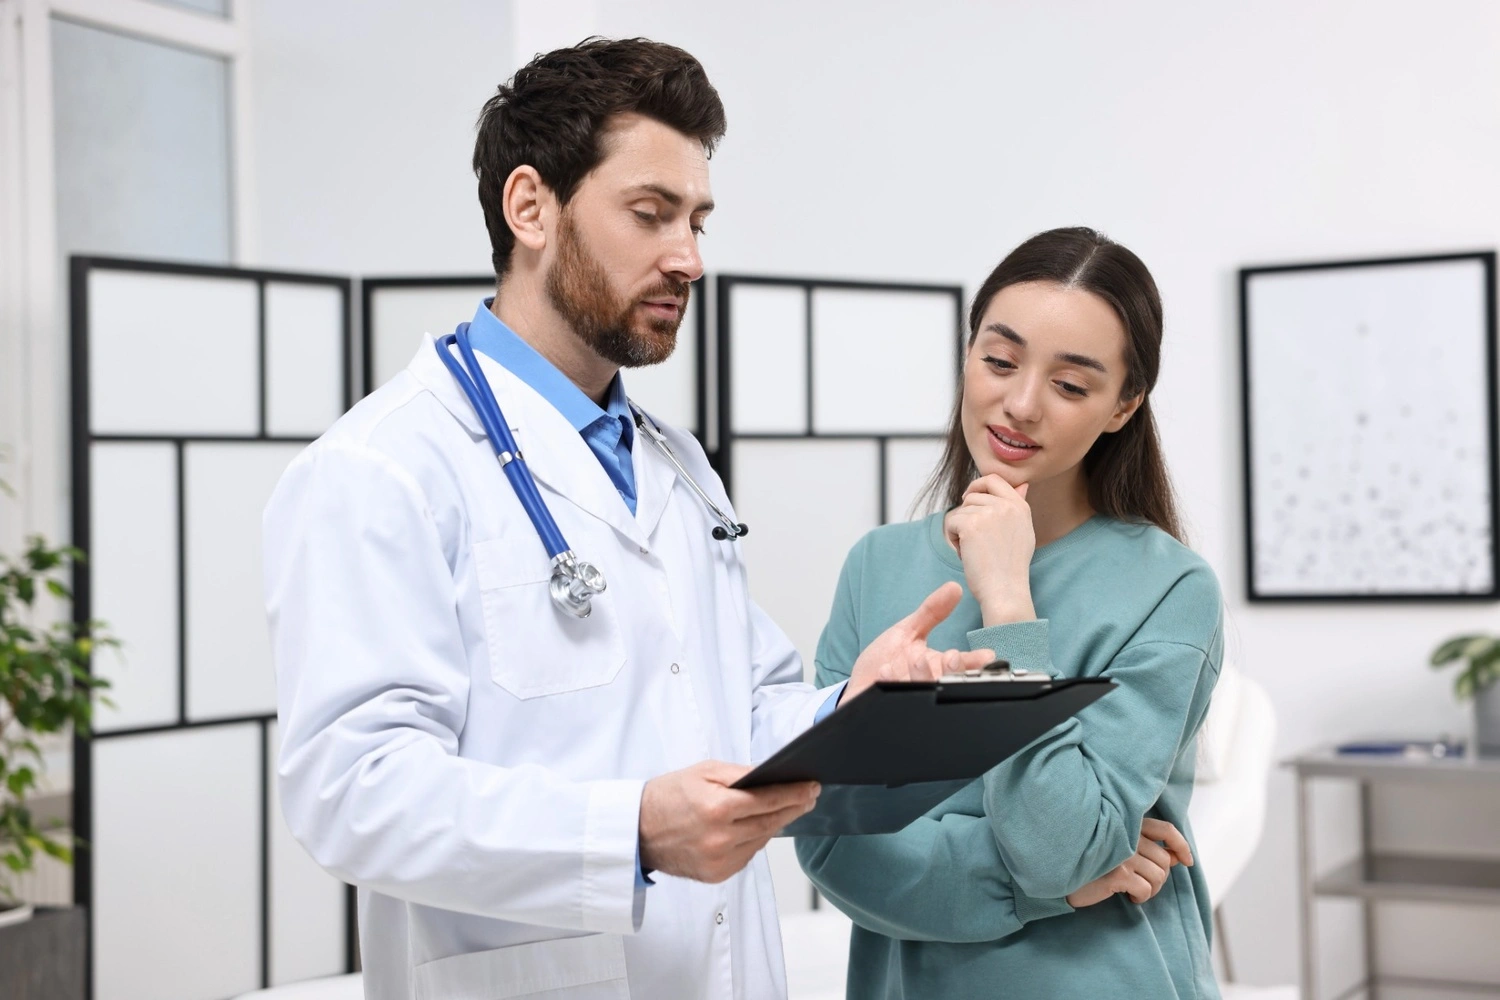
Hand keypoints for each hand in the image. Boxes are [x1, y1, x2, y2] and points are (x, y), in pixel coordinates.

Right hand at [638, 760, 818, 883]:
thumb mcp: (703, 772)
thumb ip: (740, 774)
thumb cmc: (667, 796)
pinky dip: (755, 840)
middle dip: (793, 807)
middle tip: (809, 796)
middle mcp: (720, 839)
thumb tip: (771, 776)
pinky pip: (748, 855)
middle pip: (771, 822)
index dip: (794, 793)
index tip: (811, 787)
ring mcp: (719, 861)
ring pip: (762, 840)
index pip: (768, 800)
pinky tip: (757, 827)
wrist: (637, 831)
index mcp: (717, 808)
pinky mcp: (717, 875)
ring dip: (775, 824)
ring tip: (786, 808)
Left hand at [843, 582, 997, 702]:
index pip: (963, 666)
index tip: (987, 657)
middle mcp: (929, 685)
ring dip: (923, 675)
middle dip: (954, 670)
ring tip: (915, 660)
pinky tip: (884, 672)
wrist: (858, 686)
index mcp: (937, 667)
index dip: (976, 663)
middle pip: (950, 682)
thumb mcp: (908, 631)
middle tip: (952, 658)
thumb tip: (954, 587)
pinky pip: (895, 699)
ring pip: (926, 692)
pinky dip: (890, 683)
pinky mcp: (891, 707)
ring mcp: (912, 699)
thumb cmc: (886, 660)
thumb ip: (931, 611)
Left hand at [942, 475, 1035, 625]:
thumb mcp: (1023, 532)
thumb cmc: (1011, 568)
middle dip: (967, 515)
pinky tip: (965, 553)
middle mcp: (1007, 505)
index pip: (994, 479)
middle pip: (973, 496)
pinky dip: (953, 538)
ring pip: (960, 510)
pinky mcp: (971, 524)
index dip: (978, 486)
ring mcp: (989, 513)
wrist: (1005, 591)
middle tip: (974, 540)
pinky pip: (951, 522)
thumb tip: (1022, 485)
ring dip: (960, 530)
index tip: (968, 500)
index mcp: (1020, 506)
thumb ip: (1018, 507)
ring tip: (974, 550)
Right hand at [1065, 819, 1194, 906]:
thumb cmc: (1090, 862)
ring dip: (1150, 890)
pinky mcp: (1118, 872)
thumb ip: (1146, 848)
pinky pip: (1146, 890)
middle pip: (1165, 860)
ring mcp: (1122, 853)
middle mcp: (1126, 835)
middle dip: (1159, 878)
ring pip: (1159, 876)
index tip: (1187, 861)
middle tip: (1141, 884)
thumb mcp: (1119, 849)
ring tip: (1132, 890)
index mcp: (1127, 825)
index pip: (1166, 829)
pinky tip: (1126, 896)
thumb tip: (1178, 858)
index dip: (1182, 845)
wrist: (1061, 874)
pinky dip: (1140, 898)